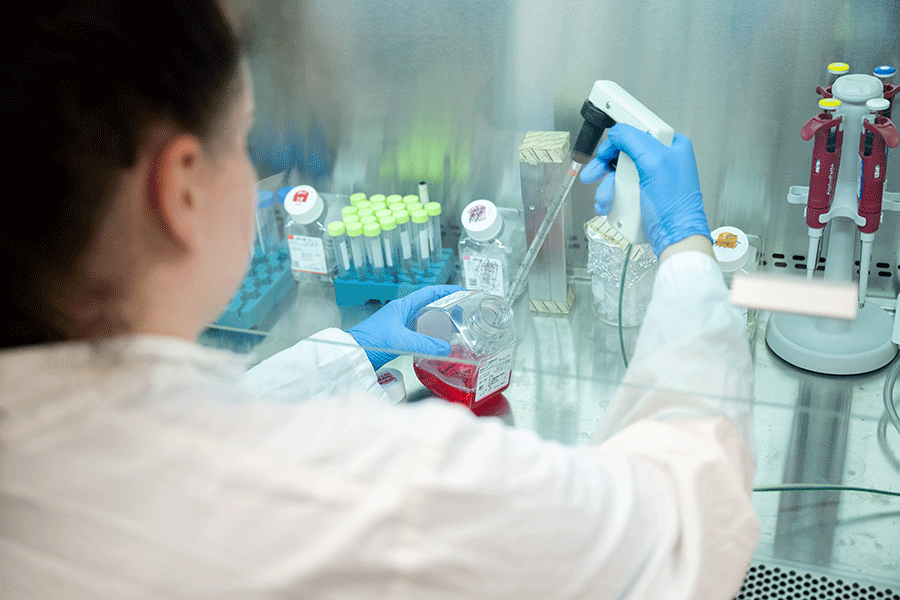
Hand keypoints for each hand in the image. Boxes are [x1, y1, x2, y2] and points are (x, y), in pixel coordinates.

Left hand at [347, 285, 464, 370]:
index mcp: (404, 306)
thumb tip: (446, 348)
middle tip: (463, 313)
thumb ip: (425, 344)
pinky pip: (420, 332)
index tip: (463, 291)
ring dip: (440, 323)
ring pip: (426, 319)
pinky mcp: (399, 336)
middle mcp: (403, 312)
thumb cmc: (370, 341)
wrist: (353, 354)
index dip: (448, 290)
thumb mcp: (401, 340)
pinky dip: (431, 335)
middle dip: (448, 308)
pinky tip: (438, 342)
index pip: (430, 293)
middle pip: (430, 305)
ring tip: (455, 328)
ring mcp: (401, 324)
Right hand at [579, 123, 710, 255]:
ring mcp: (653, 180)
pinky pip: (622, 191)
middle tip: (592, 174)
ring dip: (606, 186)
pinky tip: (607, 205)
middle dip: (605, 167)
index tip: (604, 151)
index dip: (618, 141)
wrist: (675, 238)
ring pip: (620, 175)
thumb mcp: (654, 163)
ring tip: (603, 198)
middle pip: (624, 155)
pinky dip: (611, 197)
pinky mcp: (645, 196)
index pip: (638, 132)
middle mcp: (663, 162)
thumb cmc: (673, 205)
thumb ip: (633, 140)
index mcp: (671, 147)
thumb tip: (617, 131)